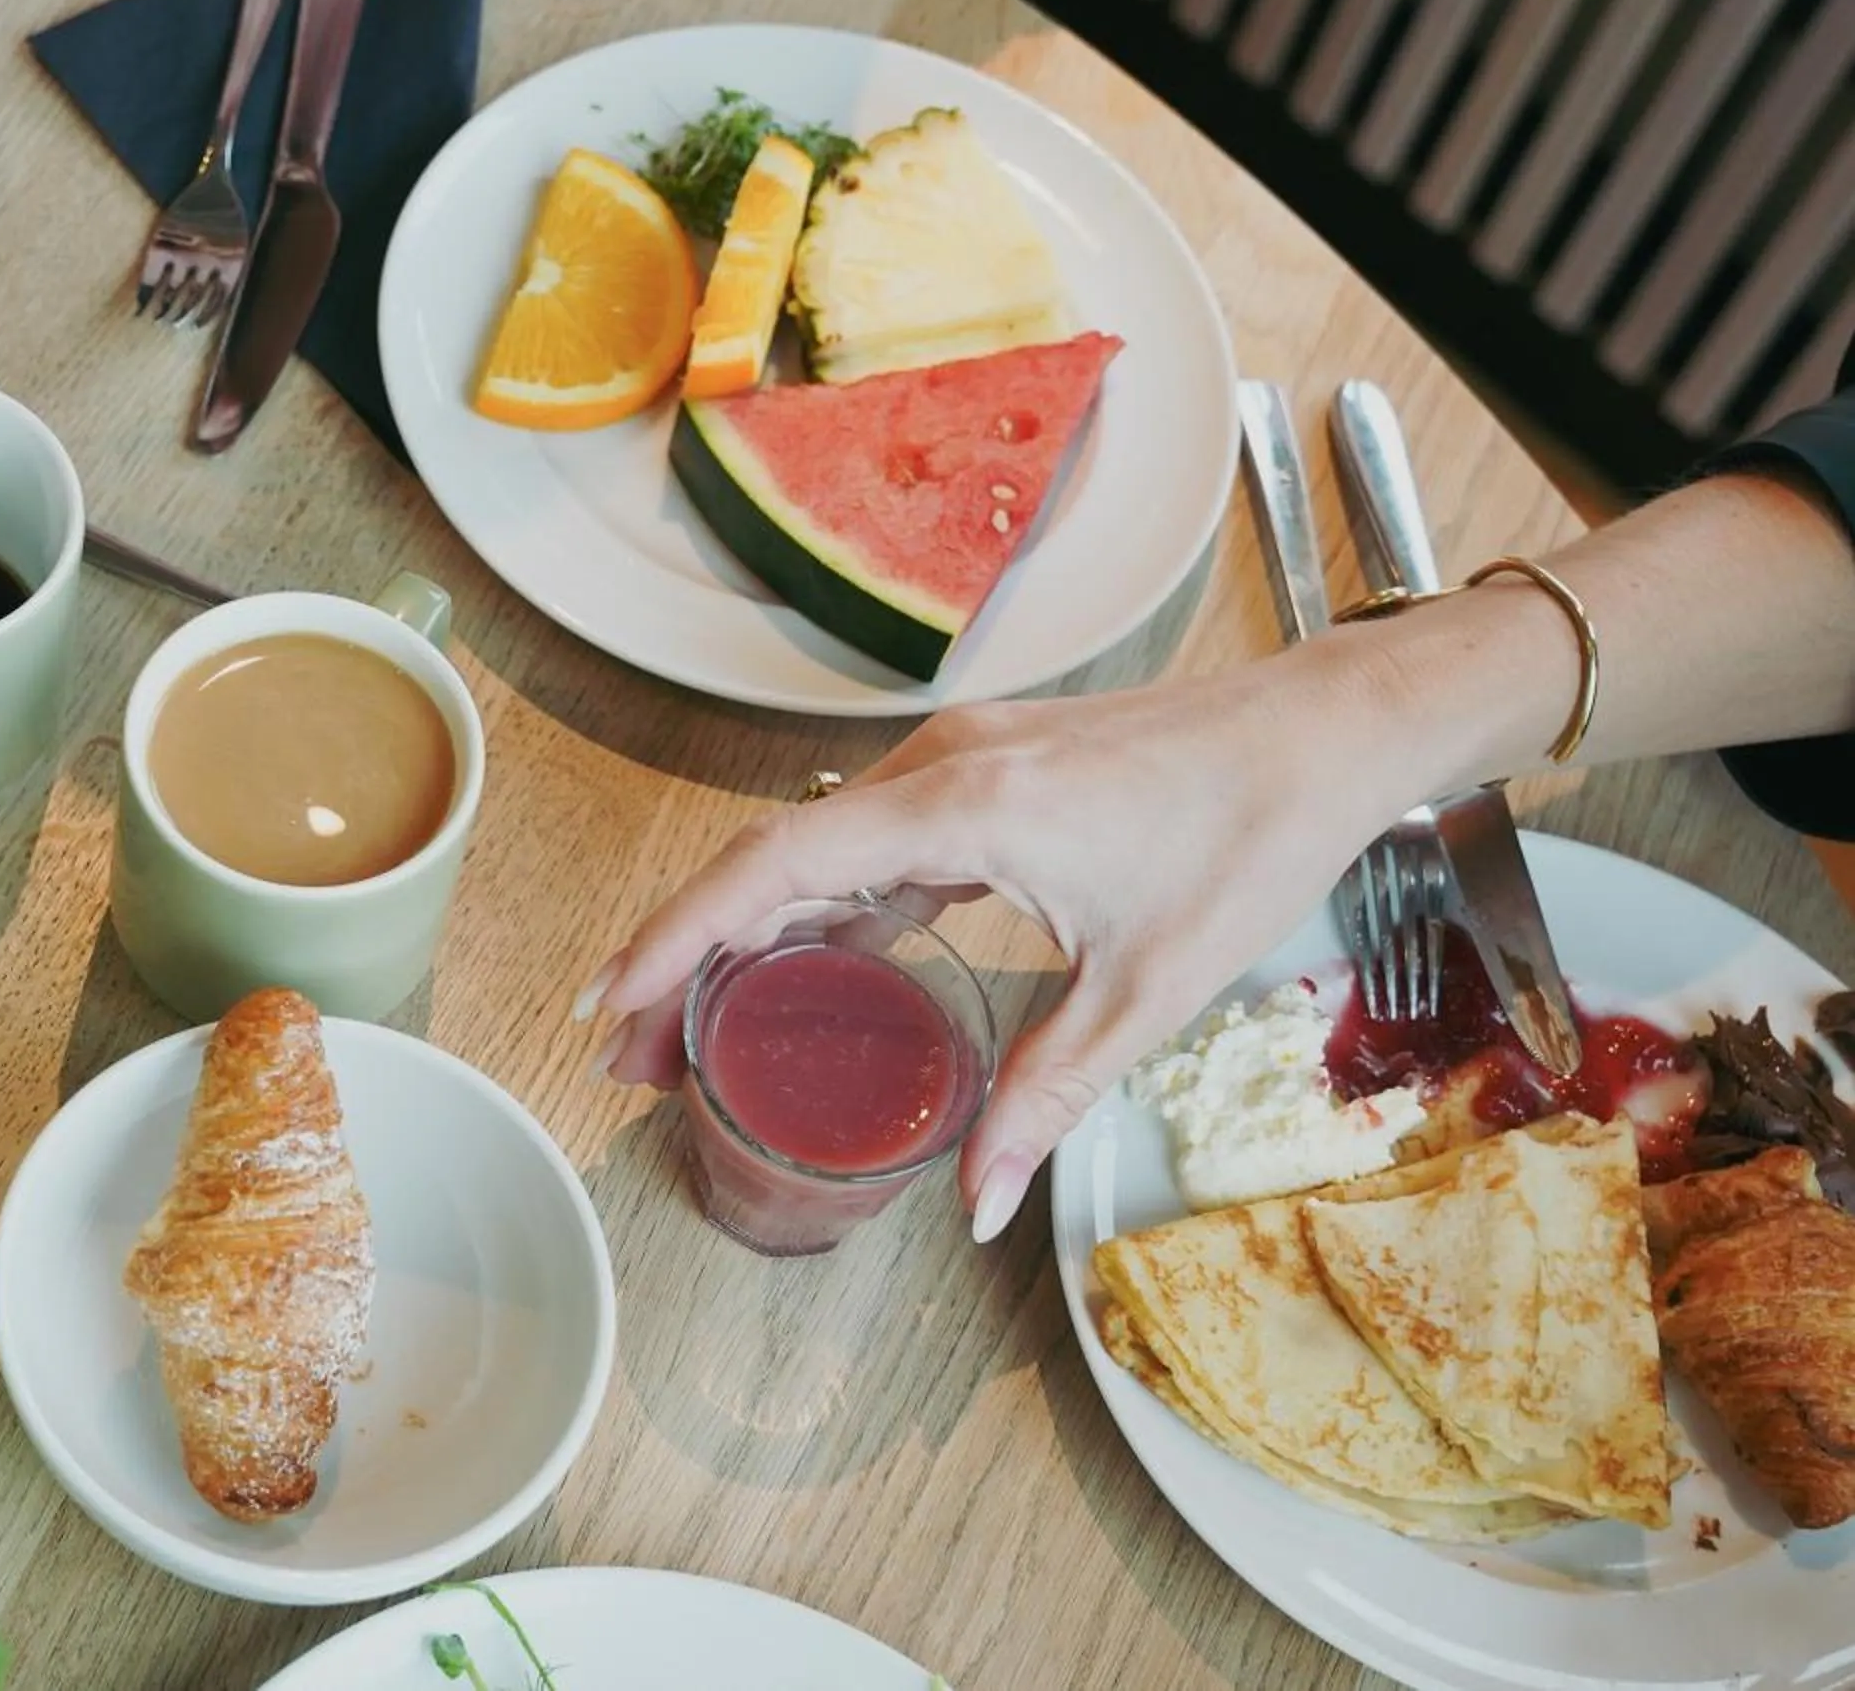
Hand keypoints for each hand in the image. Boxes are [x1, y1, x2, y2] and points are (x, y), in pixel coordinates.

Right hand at [578, 646, 1429, 1239]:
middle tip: (627, 1053)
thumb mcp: (1147, 992)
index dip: (679, 938)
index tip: (613, 1003)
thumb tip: (977, 1209)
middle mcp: (939, 766)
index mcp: (965, 807)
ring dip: (744, 932)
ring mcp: (956, 759)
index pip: (775, 870)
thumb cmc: (1249, 833)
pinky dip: (813, 905)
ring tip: (690, 1023)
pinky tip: (799, 969)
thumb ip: (1045, 1099)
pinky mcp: (981, 770)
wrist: (1326, 730)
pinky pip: (865, 839)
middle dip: (684, 956)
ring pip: (810, 848)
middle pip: (768, 862)